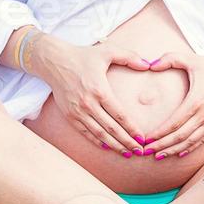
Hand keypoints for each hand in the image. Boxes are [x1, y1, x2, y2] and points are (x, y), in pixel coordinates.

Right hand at [31, 36, 150, 153]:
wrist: (54, 61)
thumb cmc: (84, 55)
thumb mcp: (108, 51)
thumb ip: (130, 57)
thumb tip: (148, 65)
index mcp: (100, 90)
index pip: (119, 115)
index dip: (131, 128)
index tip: (142, 138)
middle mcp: (88, 104)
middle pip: (111, 128)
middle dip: (126, 142)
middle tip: (139, 152)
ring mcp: (77, 111)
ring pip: (98, 134)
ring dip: (113, 145)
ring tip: (126, 153)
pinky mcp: (70, 115)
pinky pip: (85, 132)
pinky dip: (96, 141)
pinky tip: (107, 147)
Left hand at [140, 51, 203, 158]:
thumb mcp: (191, 59)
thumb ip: (170, 59)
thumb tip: (151, 64)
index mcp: (196, 101)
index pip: (173, 123)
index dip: (159, 134)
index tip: (146, 139)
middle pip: (179, 136)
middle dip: (161, 145)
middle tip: (146, 151)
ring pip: (190, 142)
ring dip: (173, 150)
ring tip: (159, 155)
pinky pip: (201, 141)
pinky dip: (189, 149)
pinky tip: (178, 153)